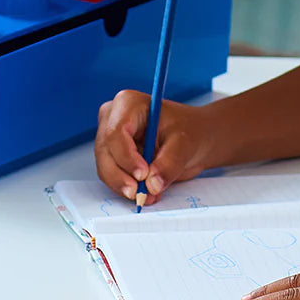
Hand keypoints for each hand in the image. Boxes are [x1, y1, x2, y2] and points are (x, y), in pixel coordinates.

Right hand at [94, 90, 212, 205]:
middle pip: (105, 152)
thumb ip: (169, 164)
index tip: (143, 175)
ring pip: (105, 168)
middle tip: (141, 194)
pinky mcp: (112, 156)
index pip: (115, 132)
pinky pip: (112, 176)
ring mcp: (109, 138)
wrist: (194, 139)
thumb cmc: (189, 131)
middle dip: (121, 176)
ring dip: (125, 186)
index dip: (126, 156)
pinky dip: (127, 188)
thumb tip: (152, 184)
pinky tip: (148, 193)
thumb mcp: (184, 144)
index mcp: (128, 103)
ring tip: (150, 195)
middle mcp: (113, 118)